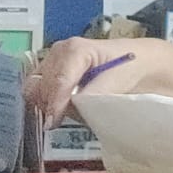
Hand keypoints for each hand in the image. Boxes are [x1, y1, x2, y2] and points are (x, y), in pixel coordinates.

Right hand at [23, 37, 151, 128]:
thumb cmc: (130, 67)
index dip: (55, 104)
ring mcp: (53, 60)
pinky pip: (38, 90)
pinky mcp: (51, 70)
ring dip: (47, 104)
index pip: (59, 81)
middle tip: (66, 120)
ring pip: (35, 89)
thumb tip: (74, 106)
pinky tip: (62, 108)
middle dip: (51, 105)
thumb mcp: (117, 81)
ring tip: (66, 113)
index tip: (53, 122)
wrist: (137, 60)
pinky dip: (47, 102)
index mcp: (76, 49)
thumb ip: (94, 94)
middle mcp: (59, 51)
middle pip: (42, 86)